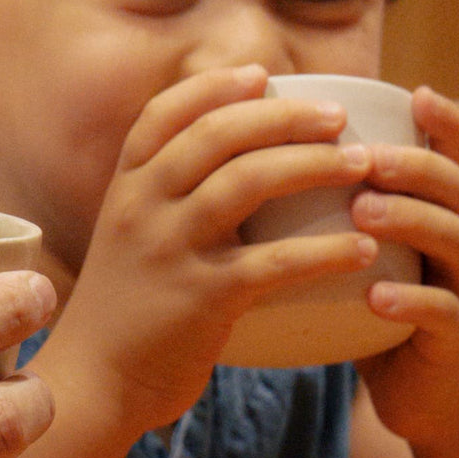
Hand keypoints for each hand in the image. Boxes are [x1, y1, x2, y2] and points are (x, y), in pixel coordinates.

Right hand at [46, 65, 381, 435]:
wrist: (94, 381)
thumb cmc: (123, 311)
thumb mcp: (126, 239)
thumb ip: (162, 201)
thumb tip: (225, 164)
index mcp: (124, 188)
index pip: (164, 114)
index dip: (214, 86)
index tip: (262, 76)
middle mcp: (141, 207)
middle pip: (217, 134)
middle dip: (284, 116)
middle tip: (338, 117)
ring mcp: (169, 249)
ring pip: (248, 181)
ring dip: (315, 165)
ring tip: (362, 165)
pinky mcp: (202, 298)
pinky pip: (275, 262)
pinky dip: (326, 251)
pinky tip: (364, 250)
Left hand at [352, 86, 458, 447]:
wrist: (417, 394)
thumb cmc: (366, 307)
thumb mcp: (352, 249)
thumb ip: (323, 205)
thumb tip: (251, 150)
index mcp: (432, 211)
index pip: (449, 154)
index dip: (442, 122)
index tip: (415, 92)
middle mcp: (455, 240)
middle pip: (456, 187)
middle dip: (414, 164)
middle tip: (365, 155)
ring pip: (454, 241)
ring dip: (409, 219)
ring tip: (363, 210)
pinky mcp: (452, 340)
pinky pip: (441, 314)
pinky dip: (410, 303)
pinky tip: (377, 297)